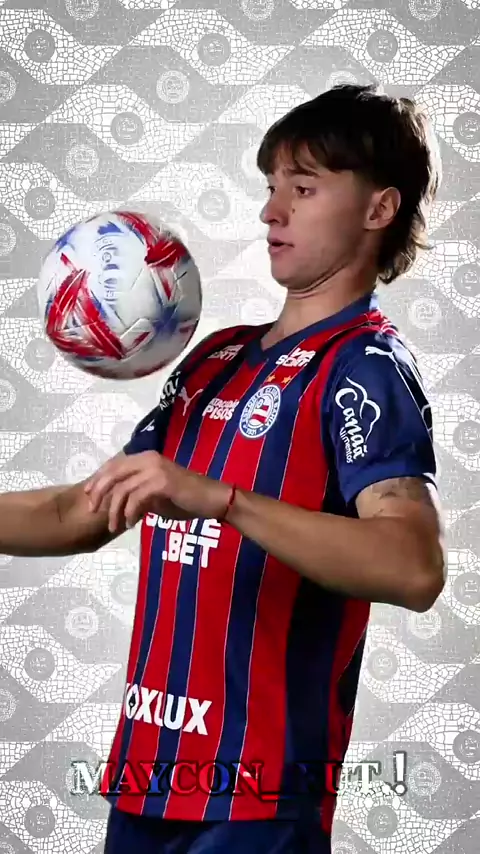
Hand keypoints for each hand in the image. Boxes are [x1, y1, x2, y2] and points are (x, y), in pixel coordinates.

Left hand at [84, 451, 230, 532]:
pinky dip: (130, 513)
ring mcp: (155, 469)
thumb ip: (137, 494)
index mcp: (145, 458)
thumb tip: (117, 503)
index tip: (88, 495)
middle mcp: (148, 459)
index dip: (98, 479)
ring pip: (123, 488)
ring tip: (114, 526)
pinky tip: (131, 524)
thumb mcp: (155, 495)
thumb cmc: (186, 499)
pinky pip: (137, 498)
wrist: (213, 500)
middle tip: (93, 511)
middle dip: (99, 493)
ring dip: (114, 510)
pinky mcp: (162, 482)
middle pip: (113, 473)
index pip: (114, 465)